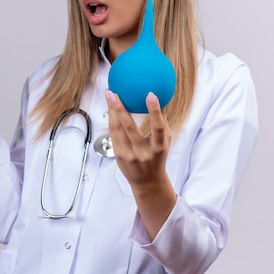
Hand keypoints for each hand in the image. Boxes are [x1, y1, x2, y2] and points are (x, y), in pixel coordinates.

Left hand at [106, 89, 176, 238]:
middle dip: (120, 109)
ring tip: (109, 94)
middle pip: (130, 128)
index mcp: (158, 147)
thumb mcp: (164, 141)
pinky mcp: (119, 155)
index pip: (157, 127)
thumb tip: (161, 97)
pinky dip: (111, 119)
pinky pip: (113, 134)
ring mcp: (129, 154)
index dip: (154, 111)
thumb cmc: (157, 156)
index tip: (151, 94)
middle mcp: (143, 152)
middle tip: (114, 93)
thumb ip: (162, 121)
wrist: (147, 181)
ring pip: (117, 129)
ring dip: (111, 111)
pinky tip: (109, 108)